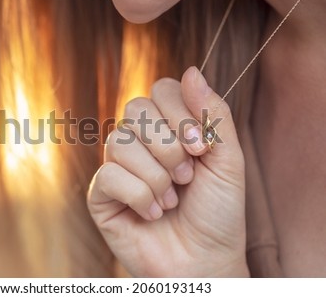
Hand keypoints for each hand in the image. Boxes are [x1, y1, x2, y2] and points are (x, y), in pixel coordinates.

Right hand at [87, 67, 248, 276]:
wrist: (204, 260)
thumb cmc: (217, 212)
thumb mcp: (227, 159)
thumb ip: (213, 113)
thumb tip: (191, 70)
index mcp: (168, 128)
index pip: (160, 90)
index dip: (179, 113)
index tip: (201, 147)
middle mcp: (139, 142)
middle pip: (135, 110)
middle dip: (167, 146)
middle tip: (187, 176)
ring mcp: (118, 166)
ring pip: (120, 142)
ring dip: (156, 176)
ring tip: (172, 199)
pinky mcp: (102, 194)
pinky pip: (110, 176)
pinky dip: (139, 197)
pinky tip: (152, 213)